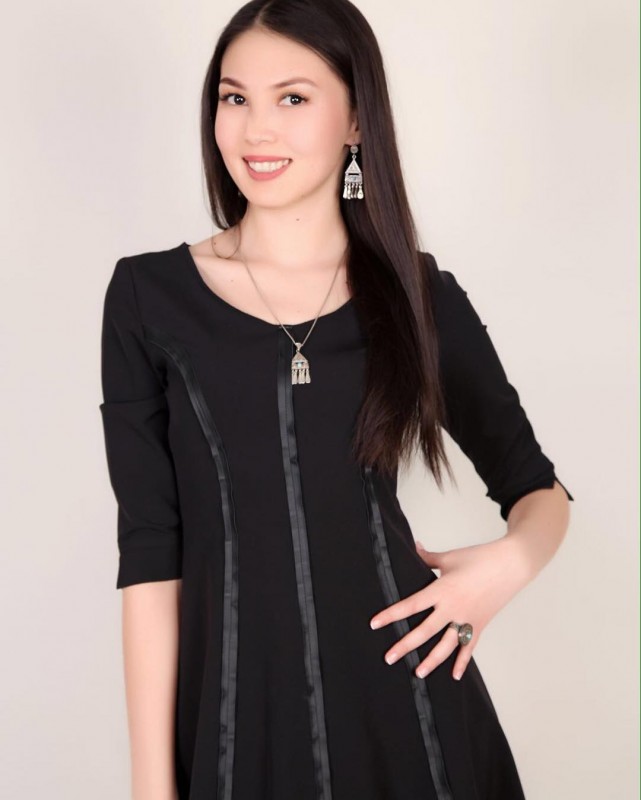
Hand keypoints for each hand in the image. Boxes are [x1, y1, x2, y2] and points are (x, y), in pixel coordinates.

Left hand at [368, 535, 528, 680]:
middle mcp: (453, 608)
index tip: (375, 624)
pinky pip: (469, 647)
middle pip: (424, 631)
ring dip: (431, 661)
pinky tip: (454, 675)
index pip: (411, 605)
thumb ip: (428, 557)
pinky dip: (462, 662)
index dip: (391, 615)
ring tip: (417, 672)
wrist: (511, 565)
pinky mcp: (480, 624)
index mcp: (442, 590)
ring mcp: (468, 619)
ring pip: (446, 645)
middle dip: (405, 645)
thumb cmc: (479, 558)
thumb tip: (413, 547)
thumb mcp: (450, 557)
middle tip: (388, 658)